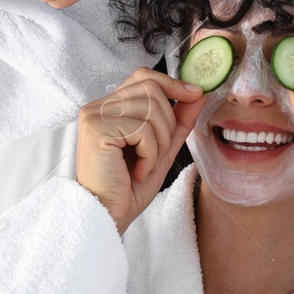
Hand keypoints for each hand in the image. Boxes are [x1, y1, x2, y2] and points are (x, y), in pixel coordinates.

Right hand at [76, 69, 204, 233]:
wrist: (109, 216)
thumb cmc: (129, 187)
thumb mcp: (162, 149)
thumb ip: (178, 121)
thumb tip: (198, 94)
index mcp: (112, 107)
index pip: (144, 76)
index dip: (171, 82)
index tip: (195, 94)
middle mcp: (98, 106)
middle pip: (151, 89)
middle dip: (168, 123)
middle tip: (158, 154)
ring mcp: (94, 115)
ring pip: (150, 108)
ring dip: (160, 143)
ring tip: (146, 165)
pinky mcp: (95, 128)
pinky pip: (142, 129)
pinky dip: (149, 154)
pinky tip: (137, 171)